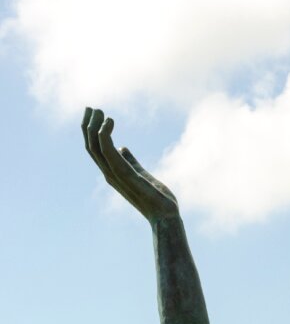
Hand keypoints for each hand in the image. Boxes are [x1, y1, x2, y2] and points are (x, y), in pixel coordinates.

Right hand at [81, 107, 178, 223]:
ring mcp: (116, 175)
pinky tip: (109, 121)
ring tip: (100, 111)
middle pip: (90, 147)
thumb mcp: (141, 174)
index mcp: (113, 174)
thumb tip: (122, 148)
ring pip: (95, 147)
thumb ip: (130, 161)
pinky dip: (105, 135)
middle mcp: (110, 174)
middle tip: (92, 107)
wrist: (166, 216)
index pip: (95, 150)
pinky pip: (107, 151)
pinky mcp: (125, 174)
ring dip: (94, 126)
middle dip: (88, 126)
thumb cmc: (157, 198)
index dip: (90, 131)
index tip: (93, 114)